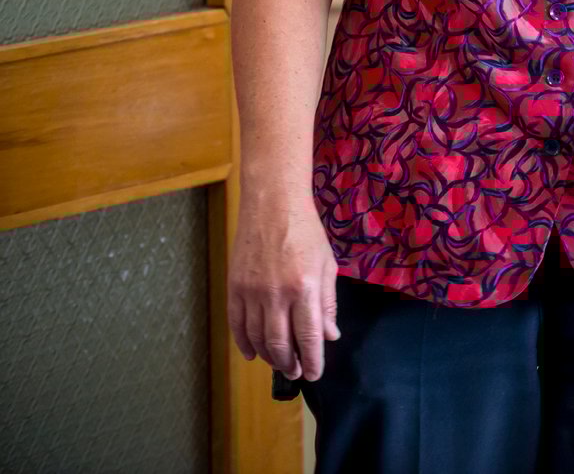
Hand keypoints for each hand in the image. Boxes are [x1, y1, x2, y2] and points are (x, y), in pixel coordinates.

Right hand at [229, 198, 339, 381]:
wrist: (272, 206)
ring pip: (257, 338)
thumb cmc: (306, 233)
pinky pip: (237, 325)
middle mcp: (277, 294)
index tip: (314, 375)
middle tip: (296, 372)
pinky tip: (253, 353)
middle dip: (289, 364)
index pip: (309, 336)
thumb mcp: (327, 265)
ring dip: (269, 357)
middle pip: (280, 343)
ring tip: (280, 364)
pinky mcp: (234, 288)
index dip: (312, 360)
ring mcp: (252, 292)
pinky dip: (244, 343)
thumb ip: (327, 304)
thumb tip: (329, 336)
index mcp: (305, 288)